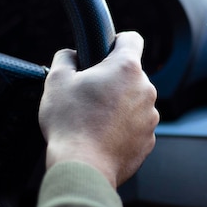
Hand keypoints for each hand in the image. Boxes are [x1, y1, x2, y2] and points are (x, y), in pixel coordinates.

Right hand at [39, 31, 159, 188]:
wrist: (82, 167)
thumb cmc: (70, 124)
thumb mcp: (56, 80)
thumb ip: (65, 58)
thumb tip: (70, 56)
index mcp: (126, 68)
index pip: (132, 39)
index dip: (116, 41)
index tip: (105, 51)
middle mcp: (145, 90)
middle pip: (130, 74)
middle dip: (112, 79)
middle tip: (87, 93)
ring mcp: (150, 117)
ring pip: (134, 101)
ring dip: (118, 105)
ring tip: (93, 118)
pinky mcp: (148, 140)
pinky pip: (135, 126)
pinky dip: (122, 128)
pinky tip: (101, 136)